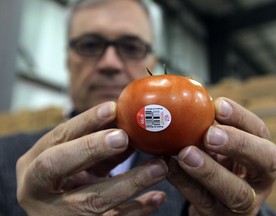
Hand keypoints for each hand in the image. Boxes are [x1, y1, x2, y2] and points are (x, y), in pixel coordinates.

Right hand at [16, 101, 167, 215]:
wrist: (56, 215)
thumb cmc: (66, 181)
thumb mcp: (73, 162)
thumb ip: (94, 146)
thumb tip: (127, 121)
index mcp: (33, 166)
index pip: (56, 138)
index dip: (84, 122)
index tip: (112, 108)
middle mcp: (37, 191)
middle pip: (57, 166)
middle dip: (91, 148)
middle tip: (124, 136)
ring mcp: (59, 215)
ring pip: (93, 199)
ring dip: (130, 181)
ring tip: (160, 166)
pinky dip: (137, 209)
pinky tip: (157, 196)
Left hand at [167, 97, 275, 215]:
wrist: (213, 200)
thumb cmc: (216, 162)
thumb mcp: (221, 145)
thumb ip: (212, 127)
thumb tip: (189, 99)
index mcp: (261, 153)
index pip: (259, 132)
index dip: (241, 118)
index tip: (218, 105)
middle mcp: (259, 178)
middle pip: (263, 161)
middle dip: (237, 144)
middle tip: (210, 134)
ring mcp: (243, 203)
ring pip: (234, 190)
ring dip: (208, 170)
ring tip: (186, 153)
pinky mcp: (218, 215)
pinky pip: (202, 201)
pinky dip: (184, 183)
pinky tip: (169, 167)